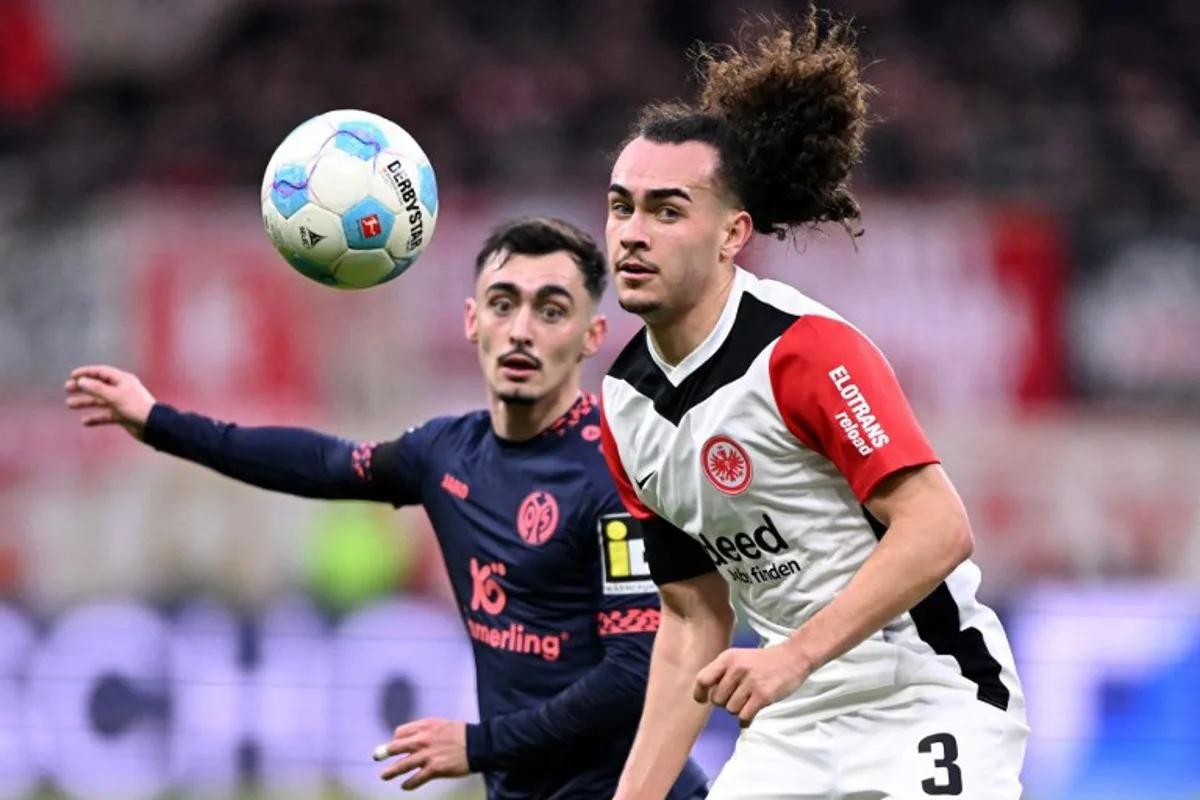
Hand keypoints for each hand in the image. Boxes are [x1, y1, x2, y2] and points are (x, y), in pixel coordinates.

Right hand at [63, 365, 155, 440]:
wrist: (152, 426)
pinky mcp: (122, 416)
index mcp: (123, 380)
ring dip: (85, 402)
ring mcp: (122, 403)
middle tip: (67, 388)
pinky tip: (85, 422)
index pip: (102, 372)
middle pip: (99, 386)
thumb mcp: (114, 396)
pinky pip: (106, 415)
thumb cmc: (136, 407)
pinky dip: (96, 418)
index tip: (72, 375)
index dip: (87, 372)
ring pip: (100, 401)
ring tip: (70, 404)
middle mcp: (122, 389)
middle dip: (83, 387)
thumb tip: (81, 381)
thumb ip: (97, 388)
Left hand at [373, 718, 468, 789]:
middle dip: (384, 752)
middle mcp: (422, 740)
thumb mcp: (441, 724)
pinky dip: (409, 784)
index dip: (397, 738)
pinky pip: (417, 779)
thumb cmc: (461, 733)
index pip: (401, 732)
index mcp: (425, 726)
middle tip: (376, 756)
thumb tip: (415, 737)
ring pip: (403, 765)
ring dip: (391, 772)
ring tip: (384, 776)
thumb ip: (427, 730)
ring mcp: (427, 755)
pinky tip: (404, 787)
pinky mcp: (434, 769)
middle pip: (397, 746)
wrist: (477, 744)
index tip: (396, 744)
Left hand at [694, 643, 812, 722]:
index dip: (700, 693)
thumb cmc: (763, 661)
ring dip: (738, 710)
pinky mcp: (763, 695)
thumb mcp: (739, 657)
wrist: (793, 657)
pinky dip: (747, 718)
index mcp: (728, 658)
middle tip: (739, 697)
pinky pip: (744, 716)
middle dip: (725, 703)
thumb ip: (723, 672)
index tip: (702, 700)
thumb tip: (708, 695)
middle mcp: (736, 668)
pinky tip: (753, 711)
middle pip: (717, 700)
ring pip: (731, 710)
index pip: (703, 679)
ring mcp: (750, 682)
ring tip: (750, 700)